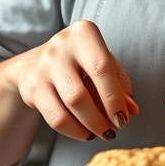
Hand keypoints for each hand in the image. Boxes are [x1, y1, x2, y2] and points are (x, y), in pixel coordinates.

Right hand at [10, 20, 137, 141]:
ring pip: (69, 106)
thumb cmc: (80, 62)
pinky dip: (75, 130)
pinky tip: (86, 132)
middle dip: (101, 118)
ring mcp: (43, 67)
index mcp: (84, 33)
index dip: (115, 98)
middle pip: (82, 92)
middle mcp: (61, 46)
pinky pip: (56, 118)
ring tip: (103, 132)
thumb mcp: (103, 61)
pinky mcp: (32, 88)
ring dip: (90, 126)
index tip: (124, 118)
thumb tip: (131, 110)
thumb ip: (120, 83)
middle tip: (114, 130)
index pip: (102, 67)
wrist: (35, 64)